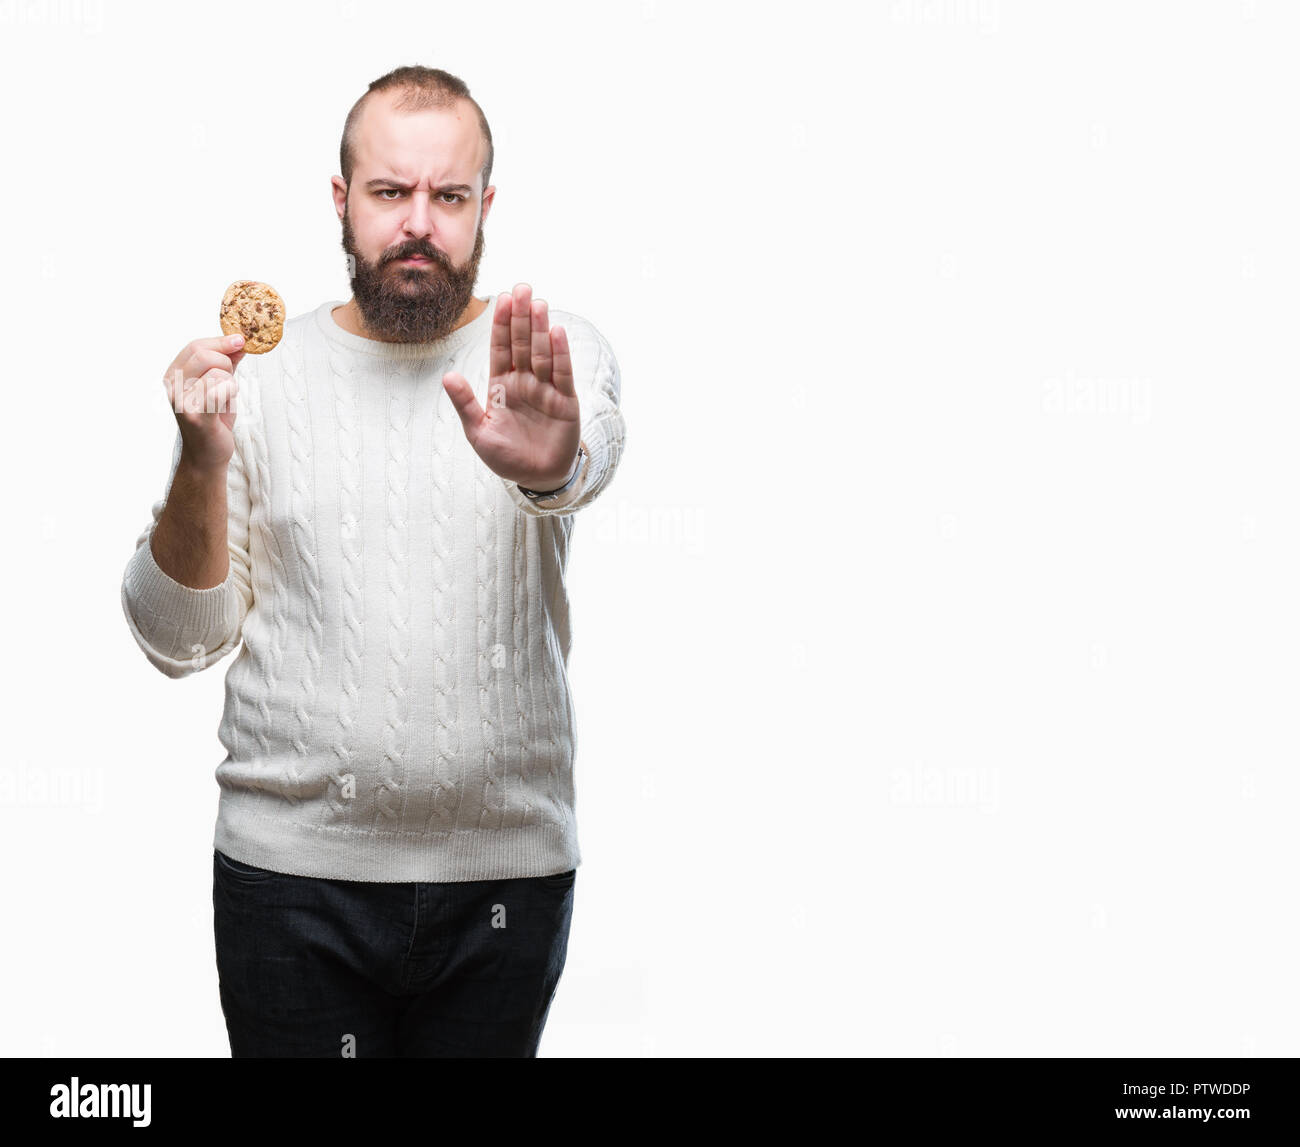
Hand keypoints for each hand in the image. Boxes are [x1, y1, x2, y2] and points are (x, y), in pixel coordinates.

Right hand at [162, 332, 245, 472]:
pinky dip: (230, 394)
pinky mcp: (195, 415)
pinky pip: (221, 390)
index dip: (220, 341)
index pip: (195, 347)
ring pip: (217, 372)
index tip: (240, 339)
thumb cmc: (213, 421)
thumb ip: (226, 364)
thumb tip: (238, 342)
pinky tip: (224, 406)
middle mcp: (171, 386)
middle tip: (230, 382)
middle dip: (227, 363)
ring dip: (230, 385)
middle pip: (204, 355)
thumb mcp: (219, 387)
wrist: (206, 456)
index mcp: (173, 376)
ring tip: (223, 401)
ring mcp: (180, 401)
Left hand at [441, 283, 581, 489]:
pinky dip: (560, 353)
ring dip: (540, 328)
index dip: (501, 325)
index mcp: (502, 385)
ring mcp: (546, 390)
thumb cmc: (506, 457)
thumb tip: (448, 376)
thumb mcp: (478, 433)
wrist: (537, 478)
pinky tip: (557, 332)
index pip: (500, 348)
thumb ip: (465, 404)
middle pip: (522, 343)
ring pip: (541, 353)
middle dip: (521, 316)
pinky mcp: (565, 402)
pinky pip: (562, 373)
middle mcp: (525, 382)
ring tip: (538, 303)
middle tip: (521, 288)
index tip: (501, 299)